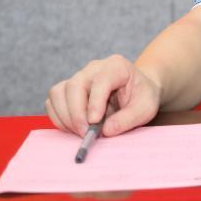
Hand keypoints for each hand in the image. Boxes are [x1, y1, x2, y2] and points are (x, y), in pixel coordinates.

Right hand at [46, 54, 160, 136]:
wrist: (137, 91)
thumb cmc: (142, 96)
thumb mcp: (146, 108)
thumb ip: (129, 118)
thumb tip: (105, 130)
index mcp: (116, 66)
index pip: (101, 81)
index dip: (95, 102)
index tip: (94, 122)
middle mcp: (94, 68)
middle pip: (74, 86)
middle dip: (77, 113)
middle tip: (85, 134)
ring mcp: (78, 77)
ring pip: (59, 92)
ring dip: (65, 117)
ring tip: (81, 132)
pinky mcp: (67, 90)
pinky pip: (53, 101)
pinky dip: (59, 118)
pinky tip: (73, 128)